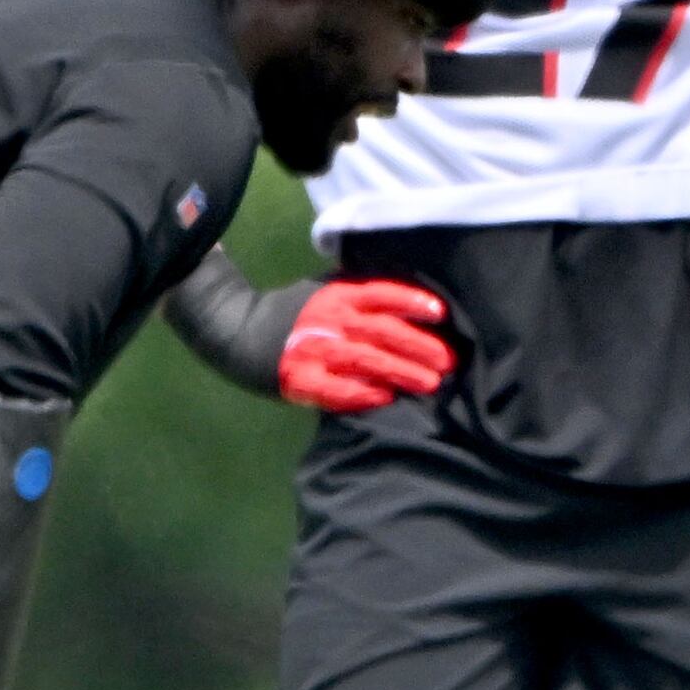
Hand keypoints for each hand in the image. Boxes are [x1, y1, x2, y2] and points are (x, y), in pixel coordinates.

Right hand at [278, 279, 453, 412]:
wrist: (240, 331)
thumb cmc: (297, 312)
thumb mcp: (327, 291)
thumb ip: (362, 296)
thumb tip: (412, 304)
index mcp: (340, 295)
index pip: (381, 294)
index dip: (411, 302)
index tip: (440, 313)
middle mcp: (331, 320)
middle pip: (382, 331)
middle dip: (419, 346)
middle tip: (449, 362)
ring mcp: (315, 350)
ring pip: (366, 360)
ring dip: (401, 372)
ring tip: (430, 384)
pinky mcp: (301, 379)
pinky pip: (335, 389)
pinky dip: (361, 394)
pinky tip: (385, 398)